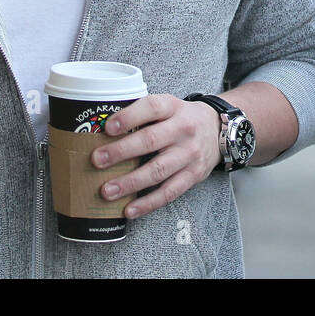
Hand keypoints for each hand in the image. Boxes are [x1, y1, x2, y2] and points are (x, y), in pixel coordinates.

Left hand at [90, 95, 220, 219]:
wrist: (218, 130)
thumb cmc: (181, 118)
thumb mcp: (168, 106)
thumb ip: (142, 114)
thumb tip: (100, 130)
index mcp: (173, 107)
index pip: (151, 108)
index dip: (129, 117)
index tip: (107, 128)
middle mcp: (183, 129)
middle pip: (150, 140)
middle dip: (121, 152)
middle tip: (96, 160)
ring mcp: (189, 154)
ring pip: (158, 170)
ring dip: (130, 182)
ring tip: (106, 191)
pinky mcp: (193, 175)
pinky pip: (169, 192)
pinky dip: (148, 203)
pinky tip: (129, 209)